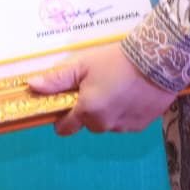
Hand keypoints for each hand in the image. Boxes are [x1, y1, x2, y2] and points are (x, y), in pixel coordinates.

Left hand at [27, 43, 176, 135]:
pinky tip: (130, 93)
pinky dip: (124, 111)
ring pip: (106, 123)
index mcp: (87, 112)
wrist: (157, 61)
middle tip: (95, 85)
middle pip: (87, 123)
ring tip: (116, 86)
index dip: (61, 116)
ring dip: (106, 111)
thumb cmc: (115, 60)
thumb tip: (31, 85)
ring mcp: (124, 127)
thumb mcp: (83, 65)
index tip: (65, 102)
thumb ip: (57, 79)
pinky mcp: (141, 125)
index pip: (65, 128)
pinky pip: (124, 122)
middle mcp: (104, 125)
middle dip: (87, 109)